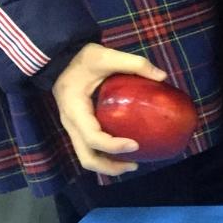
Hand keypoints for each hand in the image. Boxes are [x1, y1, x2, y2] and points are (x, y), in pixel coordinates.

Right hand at [52, 43, 166, 175]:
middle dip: (111, 167)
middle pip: (87, 158)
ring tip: (133, 163)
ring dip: (108, 165)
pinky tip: (125, 150)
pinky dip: (106, 155)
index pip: (93, 137)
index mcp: (75, 110)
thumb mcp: (106, 56)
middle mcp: (71, 124)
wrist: (60, 59)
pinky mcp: (80, 127)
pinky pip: (90, 148)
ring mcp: (73, 128)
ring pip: (87, 157)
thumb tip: (162, 76)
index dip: (114, 146)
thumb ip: (134, 64)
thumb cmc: (81, 59)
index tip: (136, 144)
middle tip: (135, 164)